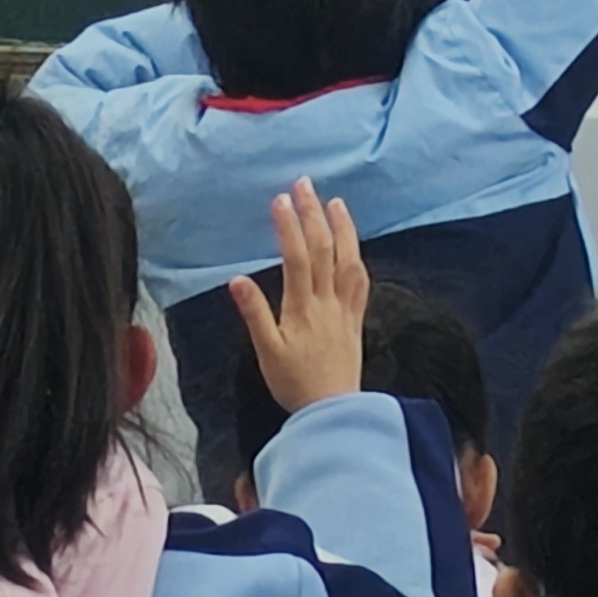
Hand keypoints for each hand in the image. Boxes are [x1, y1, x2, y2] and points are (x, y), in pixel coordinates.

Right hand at [227, 179, 367, 417]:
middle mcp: (327, 303)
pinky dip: (356, 256)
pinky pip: (360, 281)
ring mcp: (345, 309)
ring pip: (347, 260)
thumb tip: (237, 280)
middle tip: (304, 184)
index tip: (280, 200)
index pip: (297, 258)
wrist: (333, 412)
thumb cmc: (294, 384)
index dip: (289, 227)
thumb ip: (254, 314)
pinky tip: (353, 244)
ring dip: (342, 228)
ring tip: (335, 202)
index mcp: (303, 308)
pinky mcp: (356, 319)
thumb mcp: (266, 352)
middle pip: (323, 250)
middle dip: (313, 214)